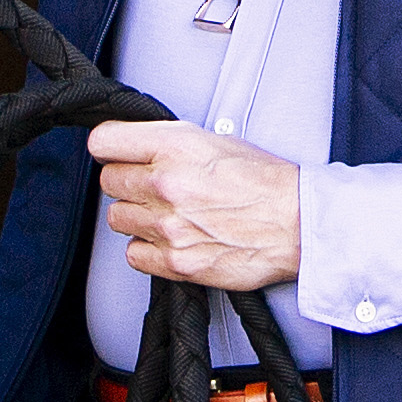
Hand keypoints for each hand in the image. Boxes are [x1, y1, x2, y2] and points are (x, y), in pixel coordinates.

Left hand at [89, 120, 301, 291]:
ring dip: (137, 217)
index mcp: (175, 146)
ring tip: (167, 214)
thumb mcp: (216, 139)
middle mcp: (166, 184)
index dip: (109, 148)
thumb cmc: (266, 183)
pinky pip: (133, 254)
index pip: (104, 141)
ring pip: (117, 218)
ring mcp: (168, 225)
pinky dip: (147, 250)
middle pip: (108, 181)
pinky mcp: (175, 262)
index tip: (115, 154)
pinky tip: (171, 239)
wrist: (297, 224)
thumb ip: (169, 142)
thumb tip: (137, 146)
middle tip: (152, 187)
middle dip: (128, 183)